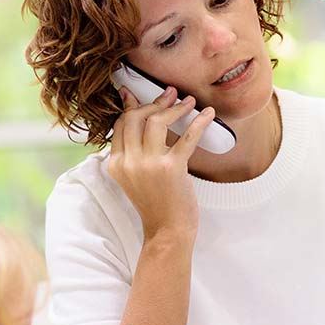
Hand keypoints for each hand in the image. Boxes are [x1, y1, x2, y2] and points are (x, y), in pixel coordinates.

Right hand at [106, 85, 215, 239]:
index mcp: (116, 164)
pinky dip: (199, 122)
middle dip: (154, 101)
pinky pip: (187, 137)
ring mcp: (149, 165)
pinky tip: (208, 114)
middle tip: (170, 94)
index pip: (121, 124)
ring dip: (175, 108)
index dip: (134, 105)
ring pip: (157, 121)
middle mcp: (129, 162)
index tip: (144, 94)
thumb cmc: (156, 203)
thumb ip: (133, 151)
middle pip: (136, 118)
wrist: (167, 231)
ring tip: (188, 101)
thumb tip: (136, 120)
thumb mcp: (135, 176)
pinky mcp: (172, 169)